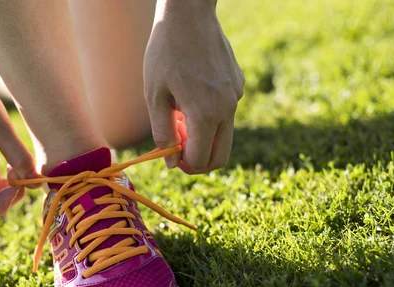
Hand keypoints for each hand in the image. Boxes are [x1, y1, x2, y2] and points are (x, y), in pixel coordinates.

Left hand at [144, 0, 244, 173]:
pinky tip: (192, 92)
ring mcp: (236, 96)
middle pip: (221, 155)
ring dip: (204, 136)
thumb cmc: (165, 53)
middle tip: (180, 151)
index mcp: (205, 114)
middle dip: (200, 161)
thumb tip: (172, 164)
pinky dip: (210, 115)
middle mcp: (227, 108)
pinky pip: (226, 111)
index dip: (184, 165)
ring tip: (180, 113)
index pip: (201, 160)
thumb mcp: (155, 96)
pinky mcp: (238, 84)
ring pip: (224, 134)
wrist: (189, 15)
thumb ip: (163, 133)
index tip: (171, 158)